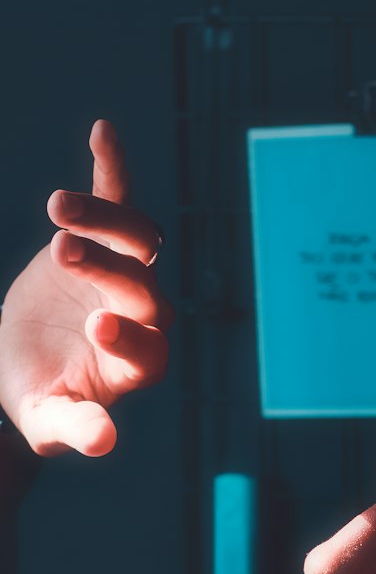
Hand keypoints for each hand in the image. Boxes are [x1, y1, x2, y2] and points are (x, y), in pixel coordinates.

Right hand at [0, 120, 172, 457]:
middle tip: (60, 250)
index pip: (147, 348)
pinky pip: (120, 197)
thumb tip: (105, 443)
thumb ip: (76, 430)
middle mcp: (144, 316)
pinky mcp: (105, 240)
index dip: (128, 336)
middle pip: (142, 286)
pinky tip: (104, 130)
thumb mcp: (50, 423)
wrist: (29, 367)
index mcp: (137, 363)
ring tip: (57, 209)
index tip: (97, 326)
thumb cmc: (45, 401)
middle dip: (107, 266)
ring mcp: (127, 273)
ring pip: (136, 239)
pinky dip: (113, 167)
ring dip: (103, 218)